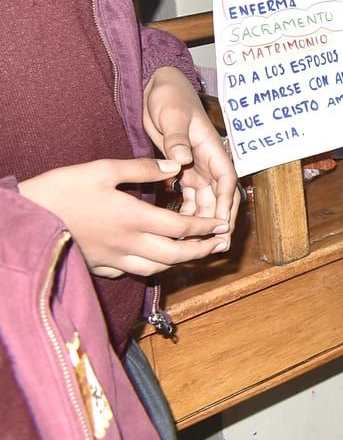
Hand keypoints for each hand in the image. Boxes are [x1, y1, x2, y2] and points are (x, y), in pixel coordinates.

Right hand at [19, 158, 232, 277]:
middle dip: (201, 251)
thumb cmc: (61, 189)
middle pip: (175, 255)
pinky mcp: (96, 266)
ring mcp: (111, 259)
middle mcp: (127, 243)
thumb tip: (175, 165)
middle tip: (219, 245)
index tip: (222, 224)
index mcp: (133, 217)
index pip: (181, 228)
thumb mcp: (102, 169)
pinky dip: (149, 268)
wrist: (23, 219)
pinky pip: (130, 273)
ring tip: (194, 254)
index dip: (205, 227)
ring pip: (155, 268)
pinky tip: (153, 259)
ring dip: (179, 262)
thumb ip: (142, 168)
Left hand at [143, 66, 240, 231]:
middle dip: (221, 220)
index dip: (226, 202)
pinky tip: (182, 230)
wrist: (157, 89)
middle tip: (216, 246)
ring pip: (206, 201)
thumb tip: (181, 159)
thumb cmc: (170, 97)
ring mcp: (195, 167)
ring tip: (200, 245)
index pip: (225, 178)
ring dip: (204, 221)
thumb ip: (176, 138)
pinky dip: (188, 213)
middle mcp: (207, 161)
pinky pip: (189, 197)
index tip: (223, 224)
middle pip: (219, 196)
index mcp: (210, 148)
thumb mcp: (172, 114)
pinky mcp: (181, 171)